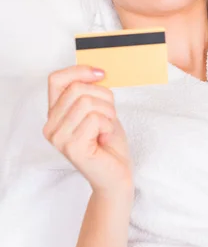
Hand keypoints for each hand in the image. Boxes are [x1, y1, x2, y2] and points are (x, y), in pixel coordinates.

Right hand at [43, 65, 133, 196]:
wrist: (116, 174)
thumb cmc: (108, 142)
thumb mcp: (99, 109)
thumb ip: (90, 92)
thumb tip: (95, 71)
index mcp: (54, 114)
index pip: (56, 79)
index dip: (79, 71)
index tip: (101, 74)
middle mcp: (51, 126)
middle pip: (77, 89)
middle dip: (103, 97)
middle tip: (108, 117)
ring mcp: (59, 138)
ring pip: (87, 102)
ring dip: (107, 113)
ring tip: (106, 129)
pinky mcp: (71, 147)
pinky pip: (95, 119)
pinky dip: (108, 126)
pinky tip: (104, 139)